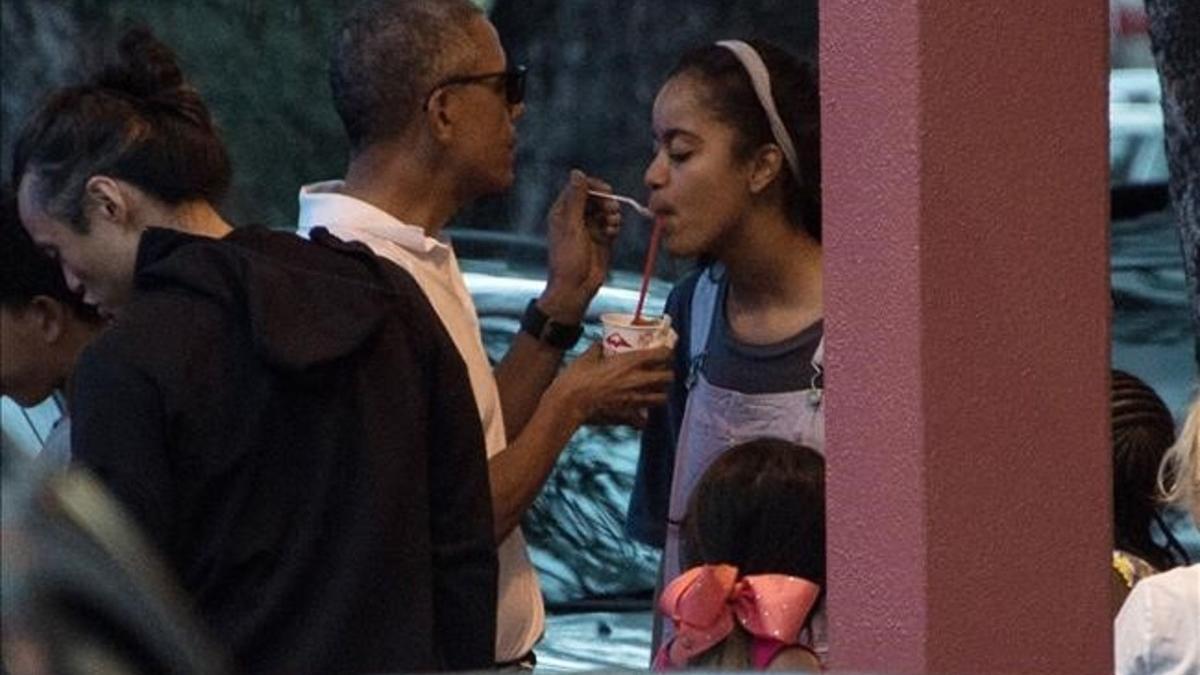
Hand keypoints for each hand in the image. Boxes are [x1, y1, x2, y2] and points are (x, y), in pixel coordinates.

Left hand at [541, 170, 621, 322]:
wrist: (576, 287)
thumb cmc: (568, 259)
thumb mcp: (571, 225)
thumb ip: (576, 199)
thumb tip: (577, 173)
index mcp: (563, 211)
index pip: (580, 188)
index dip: (594, 187)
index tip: (606, 191)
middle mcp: (576, 217)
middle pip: (595, 197)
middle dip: (606, 201)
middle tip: (611, 209)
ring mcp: (589, 228)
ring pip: (605, 210)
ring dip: (612, 213)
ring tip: (612, 223)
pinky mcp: (601, 239)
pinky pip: (611, 224)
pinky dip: (614, 225)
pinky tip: (612, 233)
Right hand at [545, 344, 671, 427]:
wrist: (568, 404)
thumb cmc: (575, 378)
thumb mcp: (587, 357)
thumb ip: (598, 348)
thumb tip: (600, 343)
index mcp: (630, 362)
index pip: (663, 354)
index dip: (667, 352)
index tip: (665, 352)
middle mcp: (637, 380)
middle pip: (668, 377)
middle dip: (667, 373)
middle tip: (660, 371)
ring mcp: (634, 400)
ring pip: (661, 398)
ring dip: (660, 393)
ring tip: (653, 391)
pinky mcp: (627, 416)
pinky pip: (644, 420)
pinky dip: (644, 417)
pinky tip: (638, 413)